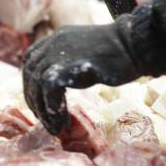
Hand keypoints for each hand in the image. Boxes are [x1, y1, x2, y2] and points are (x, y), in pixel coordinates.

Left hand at [22, 18, 140, 134]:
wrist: (135, 46)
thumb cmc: (119, 54)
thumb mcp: (87, 53)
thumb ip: (70, 61)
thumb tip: (62, 81)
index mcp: (56, 38)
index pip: (30, 59)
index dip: (31, 82)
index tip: (40, 100)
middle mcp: (53, 44)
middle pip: (30, 74)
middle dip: (35, 100)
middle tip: (46, 119)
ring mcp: (58, 54)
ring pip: (37, 85)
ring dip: (43, 110)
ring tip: (55, 126)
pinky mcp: (67, 67)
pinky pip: (49, 91)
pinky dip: (53, 109)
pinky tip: (63, 121)